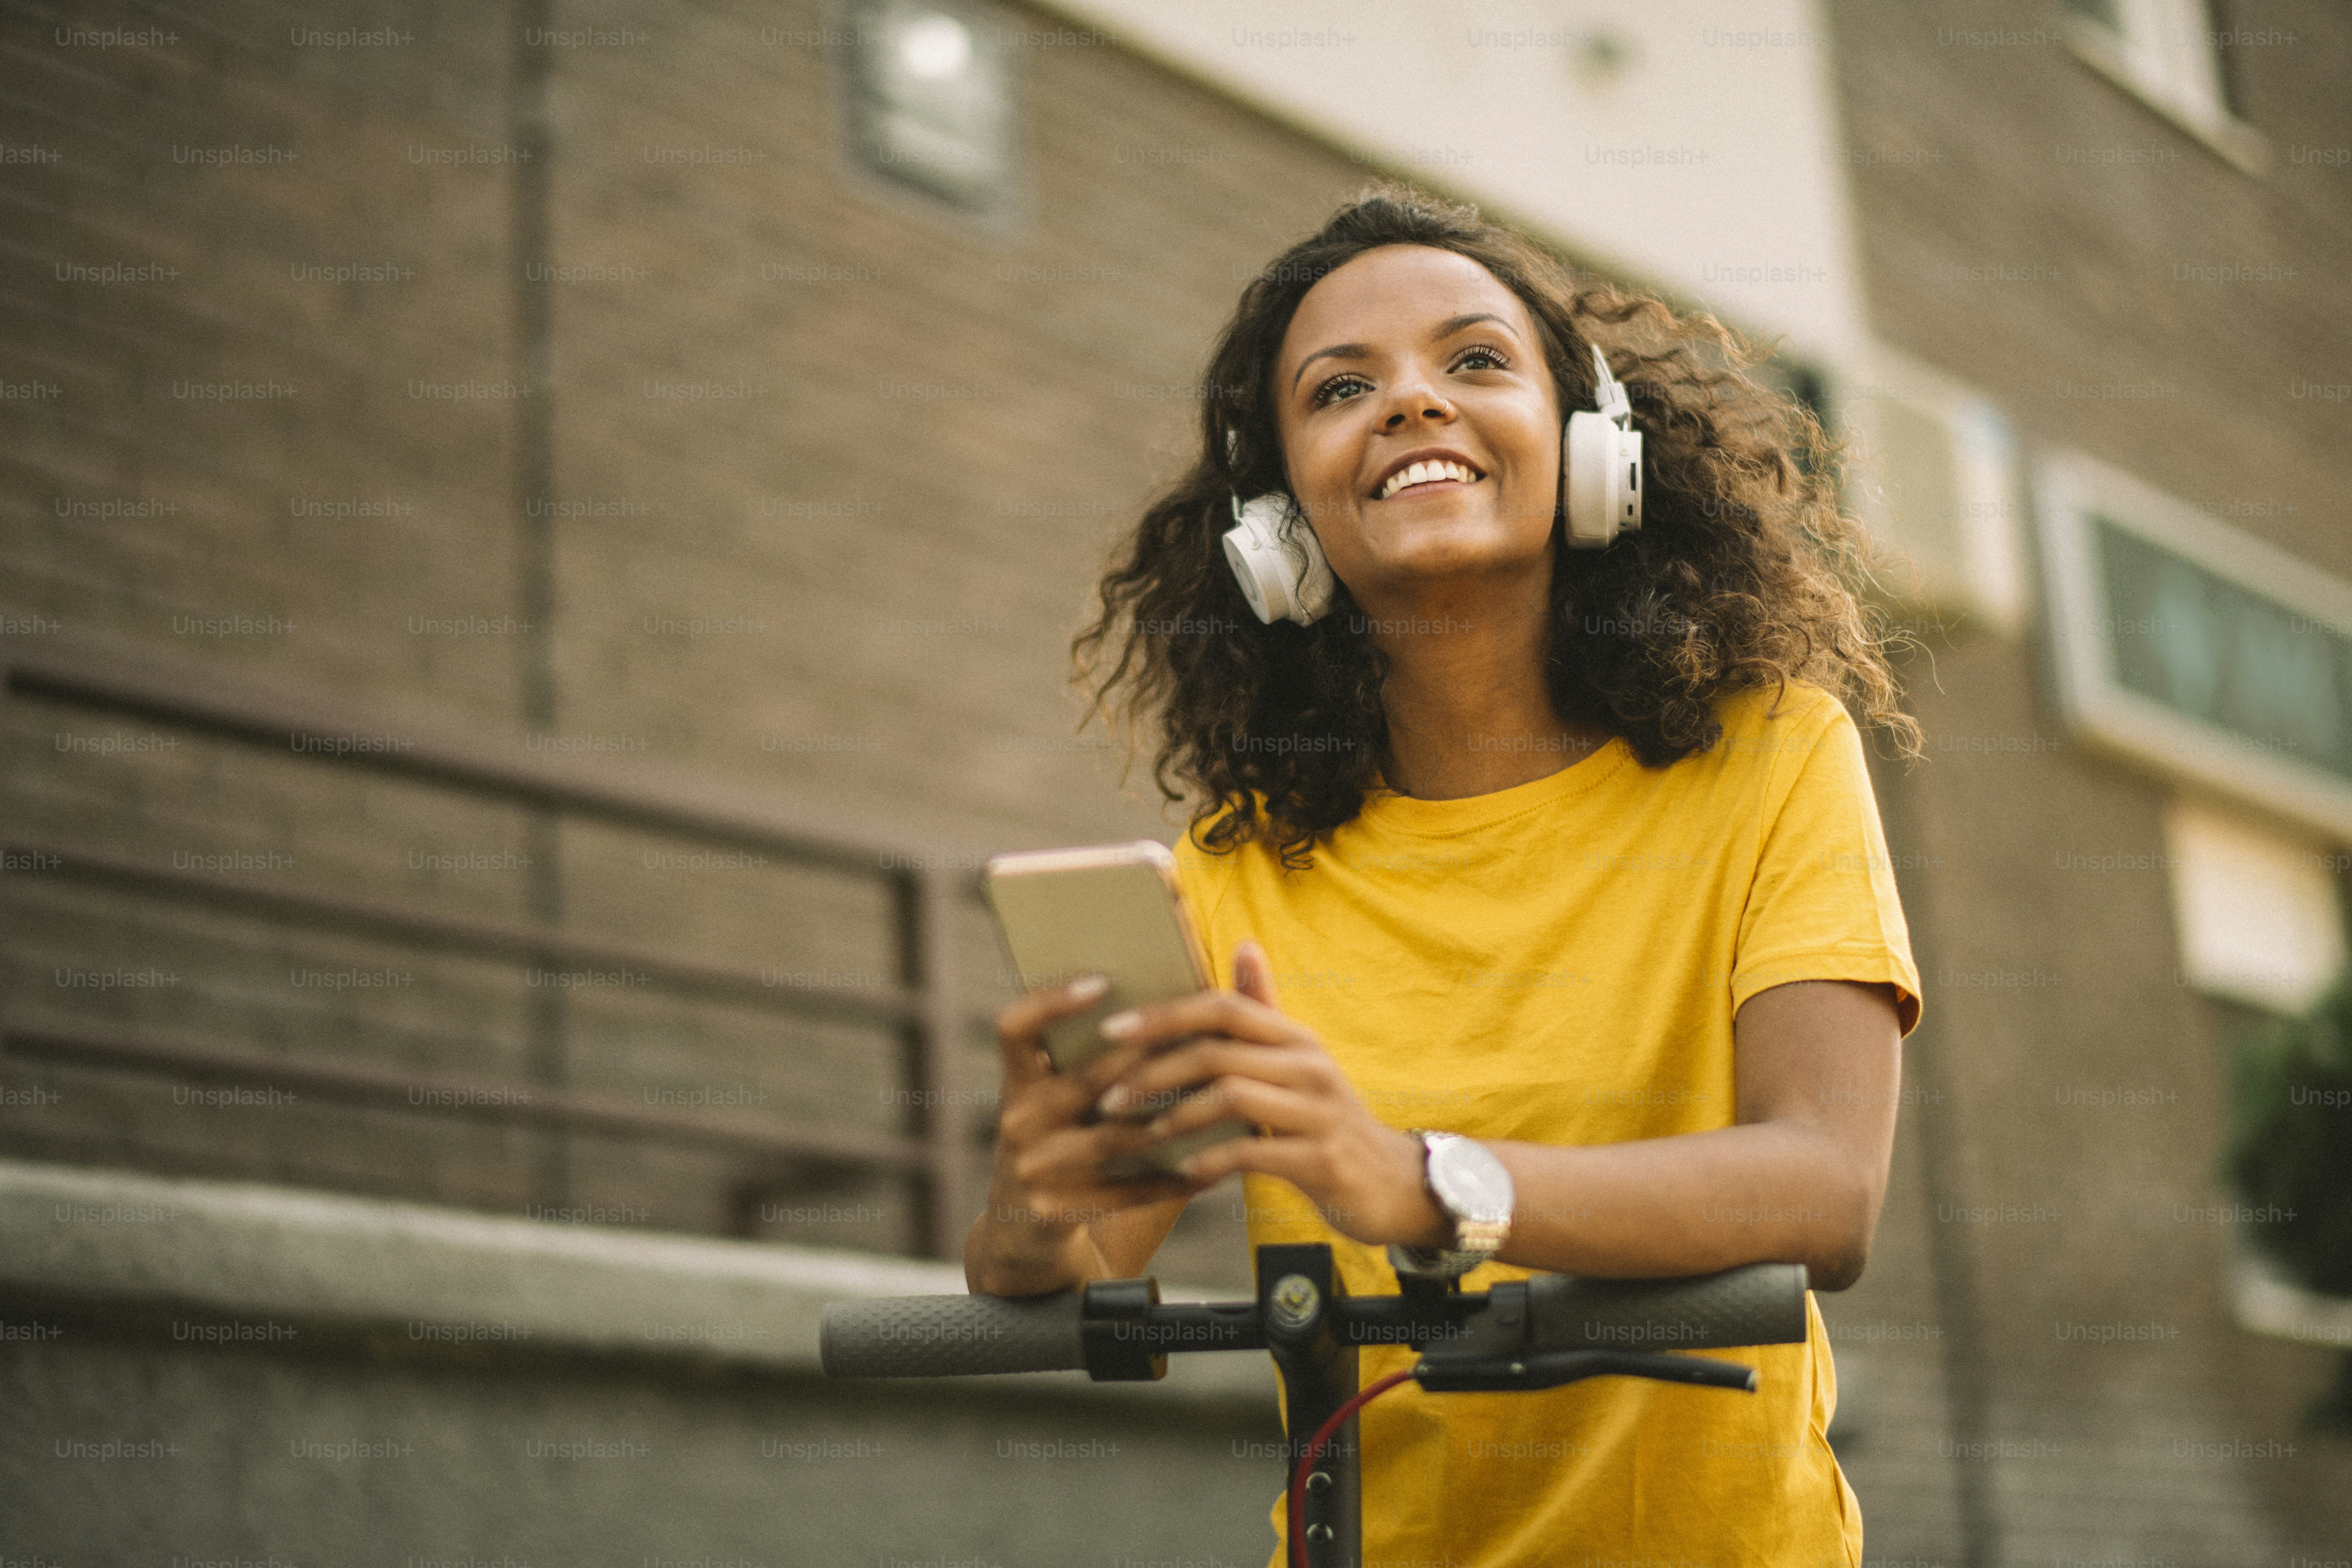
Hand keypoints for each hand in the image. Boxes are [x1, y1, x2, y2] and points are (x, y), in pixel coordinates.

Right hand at [981, 973, 1208, 1252]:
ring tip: (1224, 1104)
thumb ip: (1110, 1059)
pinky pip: (1125, 1191)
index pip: (1015, 1027)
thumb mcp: (1072, 1105)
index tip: (1103, 981)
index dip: (1051, 1000)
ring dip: (1173, 1119)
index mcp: (1019, 1082)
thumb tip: (1181, 998)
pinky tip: (1214, 1171)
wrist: (1030, 1238)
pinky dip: (1173, 1180)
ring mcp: (1031, 1168)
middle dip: (1148, 1060)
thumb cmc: (1071, 1152)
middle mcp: (1016, 1120)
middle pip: (1085, 1079)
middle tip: (1204, 1041)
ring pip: (1113, 1136)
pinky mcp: (1053, 1212)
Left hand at [1092, 941, 1447, 1250]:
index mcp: (1295, 1038)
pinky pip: (1253, 1152)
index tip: (1110, 1030)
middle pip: (1217, 1051)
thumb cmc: (1325, 1121)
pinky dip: (1211, 1161)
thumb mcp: (1298, 1063)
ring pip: (1231, 1096)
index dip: (1164, 1015)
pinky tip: (1185, 1174)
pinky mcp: (1322, 1159)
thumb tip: (1243, 945)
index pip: (1224, 1007)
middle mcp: (1309, 1065)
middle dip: (1154, 1072)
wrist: (1394, 1185)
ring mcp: (1319, 1111)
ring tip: (1140, 1136)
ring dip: (1175, 1118)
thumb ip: (1264, 1012)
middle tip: (1108, 1098)